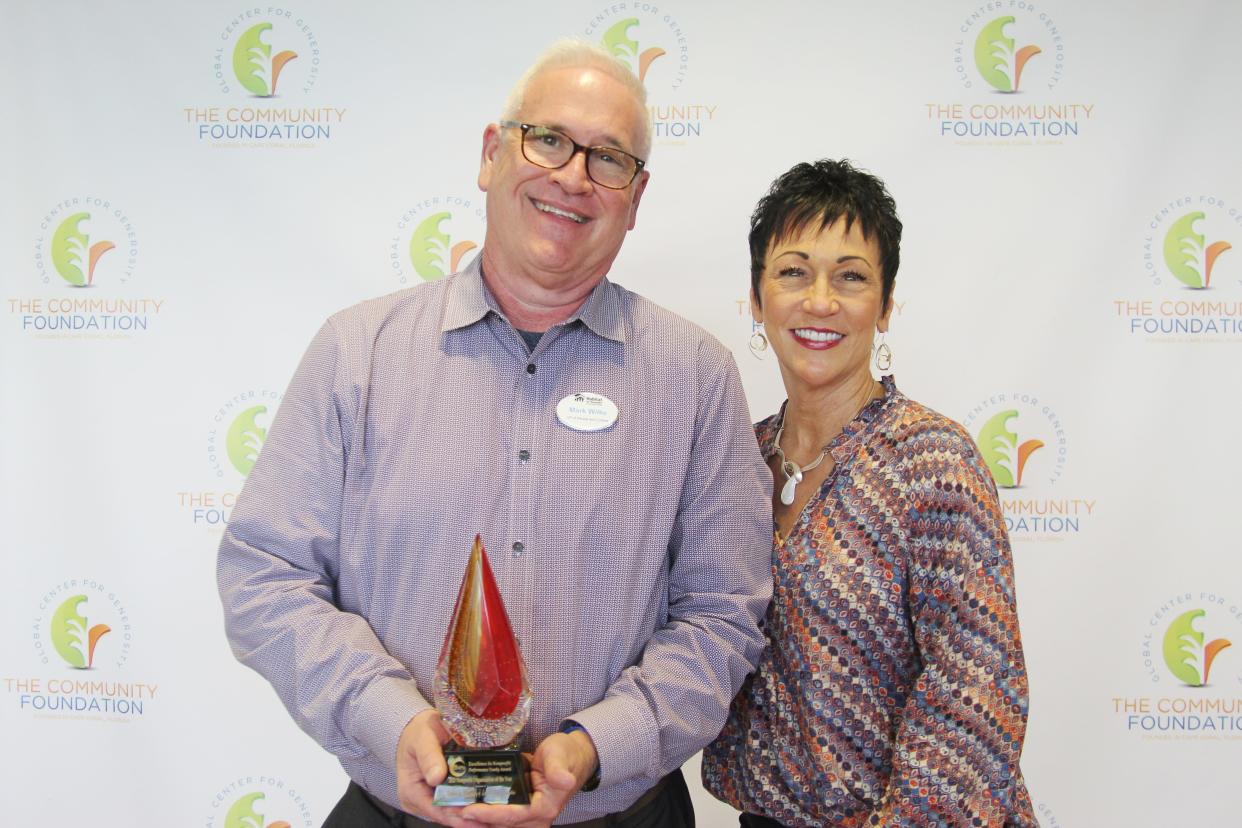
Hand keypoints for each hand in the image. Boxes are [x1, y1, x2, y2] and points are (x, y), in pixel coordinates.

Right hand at [395, 709, 486, 827]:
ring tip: (497, 810)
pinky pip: (460, 801)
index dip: (457, 814)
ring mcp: (434, 799)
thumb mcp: (421, 738)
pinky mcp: (445, 794)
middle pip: (449, 815)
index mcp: (411, 791)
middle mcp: (422, 801)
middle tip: (494, 814)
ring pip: (456, 811)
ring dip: (476, 812)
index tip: (477, 813)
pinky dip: (474, 802)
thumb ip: (428, 755)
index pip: (436, 810)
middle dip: (471, 817)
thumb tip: (437, 777)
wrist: (420, 727)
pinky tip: (492, 801)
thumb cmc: (418, 732)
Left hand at [460, 729, 598, 826]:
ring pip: (495, 824)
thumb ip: (558, 769)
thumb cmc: (565, 754)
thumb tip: (564, 780)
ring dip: (474, 819)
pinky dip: (480, 814)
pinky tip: (462, 805)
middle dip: (473, 820)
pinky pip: (497, 818)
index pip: (509, 816)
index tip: (466, 809)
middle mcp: (534, 819)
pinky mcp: (519, 813)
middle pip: (498, 825)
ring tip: (450, 809)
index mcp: (543, 809)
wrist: (572, 757)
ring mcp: (526, 818)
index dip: (487, 814)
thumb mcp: (560, 755)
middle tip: (449, 810)